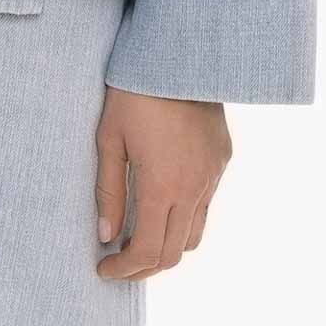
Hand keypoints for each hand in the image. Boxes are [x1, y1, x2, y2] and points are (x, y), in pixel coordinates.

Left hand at [94, 85, 231, 279]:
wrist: (179, 54)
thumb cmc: (134, 92)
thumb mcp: (110, 138)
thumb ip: (108, 191)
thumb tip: (106, 236)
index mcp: (162, 186)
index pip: (147, 251)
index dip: (124, 270)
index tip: (104, 269)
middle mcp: (193, 188)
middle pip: (173, 253)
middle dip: (143, 268)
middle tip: (119, 264)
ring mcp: (212, 176)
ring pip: (193, 234)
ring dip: (167, 246)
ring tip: (139, 237)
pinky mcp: (221, 160)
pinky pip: (205, 204)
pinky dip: (184, 218)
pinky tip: (163, 203)